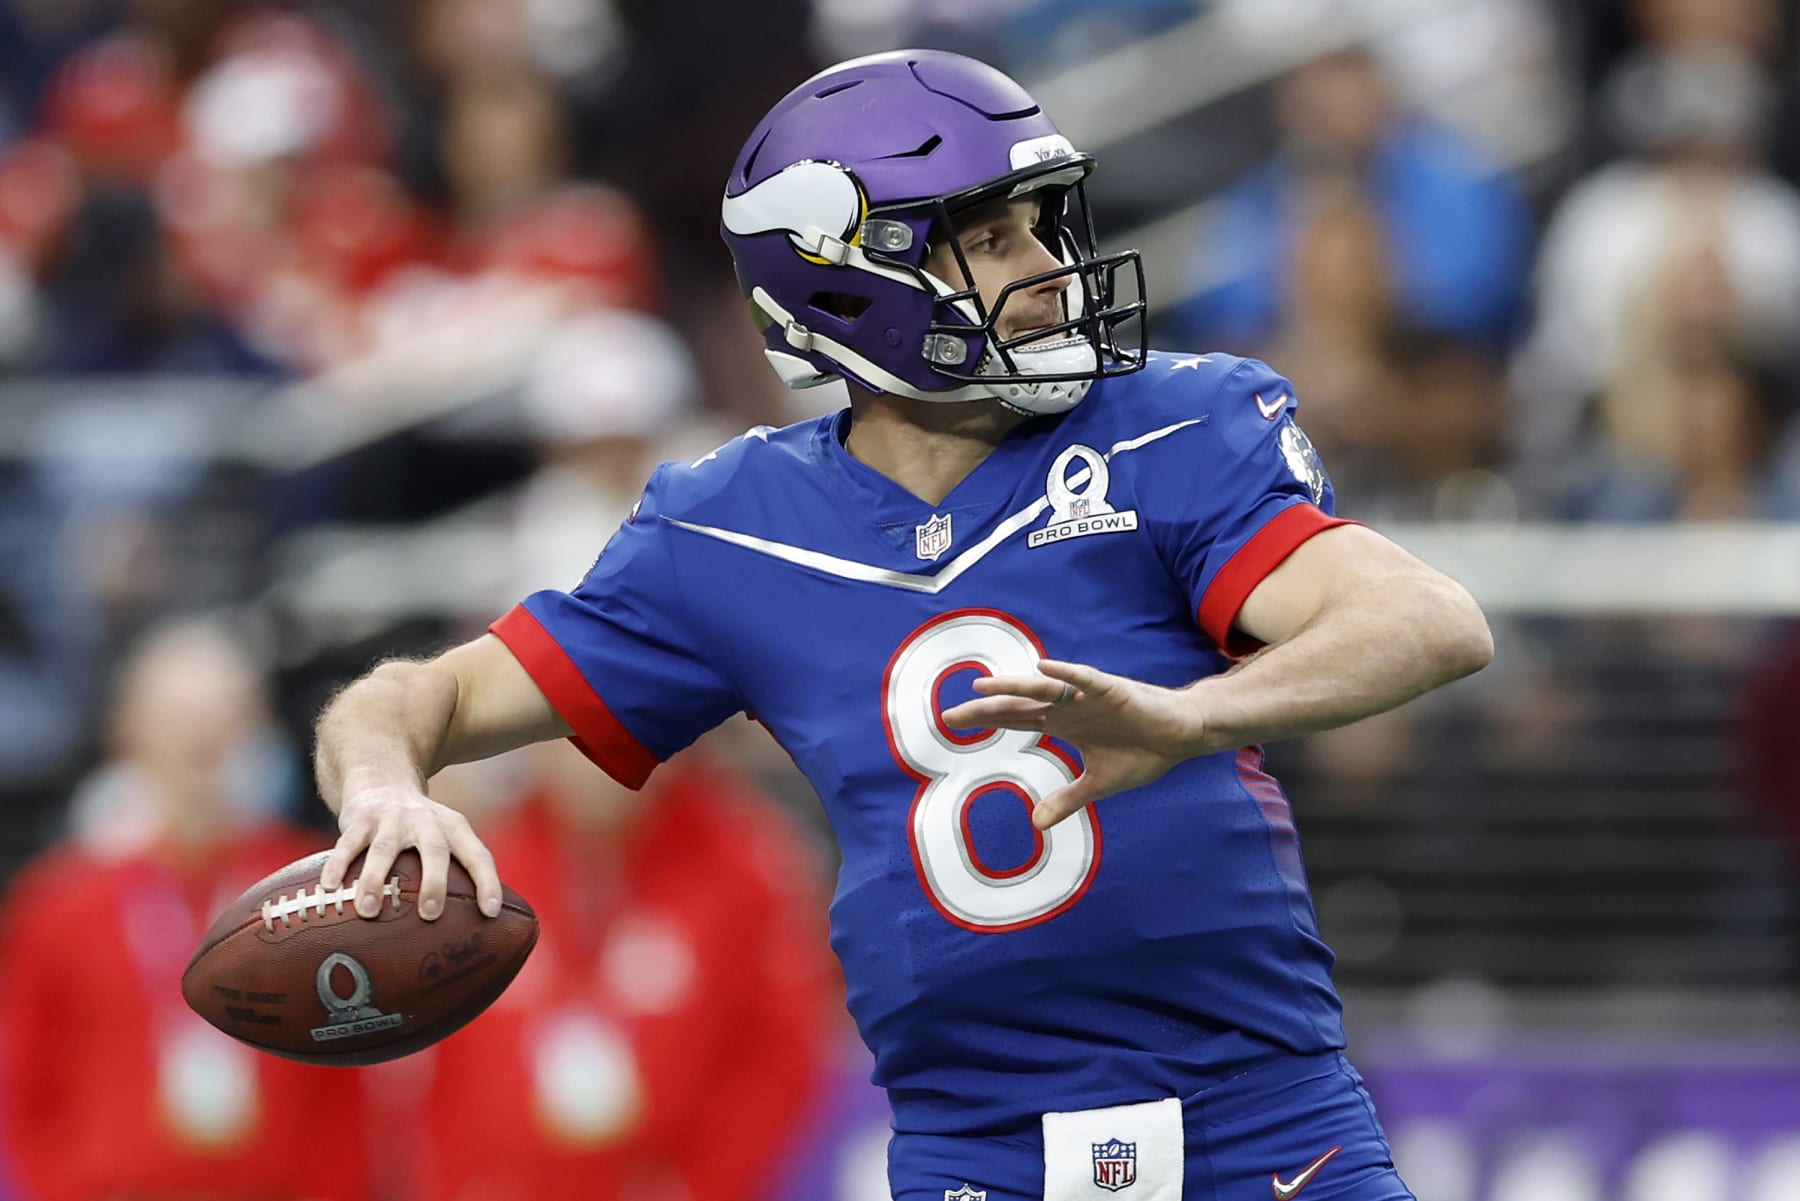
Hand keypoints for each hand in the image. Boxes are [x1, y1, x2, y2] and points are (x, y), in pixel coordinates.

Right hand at [320, 785, 502, 920]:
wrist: (383, 780)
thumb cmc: (418, 827)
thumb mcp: (443, 835)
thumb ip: (452, 873)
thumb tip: (467, 932)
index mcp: (453, 829)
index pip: (478, 855)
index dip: (487, 882)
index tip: (490, 913)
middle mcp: (427, 821)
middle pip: (435, 850)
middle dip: (434, 882)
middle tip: (430, 914)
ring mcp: (392, 818)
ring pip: (385, 849)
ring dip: (376, 880)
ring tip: (368, 911)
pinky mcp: (361, 818)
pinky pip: (348, 843)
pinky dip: (338, 865)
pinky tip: (329, 888)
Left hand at [940, 659, 1204, 829]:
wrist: (1182, 736)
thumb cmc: (1142, 752)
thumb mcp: (1098, 784)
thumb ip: (1066, 799)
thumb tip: (1036, 823)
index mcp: (1062, 724)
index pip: (1014, 719)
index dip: (984, 720)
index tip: (951, 724)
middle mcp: (1068, 707)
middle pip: (1018, 704)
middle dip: (985, 709)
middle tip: (949, 715)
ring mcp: (1087, 697)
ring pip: (1043, 689)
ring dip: (1013, 687)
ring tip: (983, 686)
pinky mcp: (1112, 690)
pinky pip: (1084, 679)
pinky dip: (1065, 675)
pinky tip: (1043, 669)